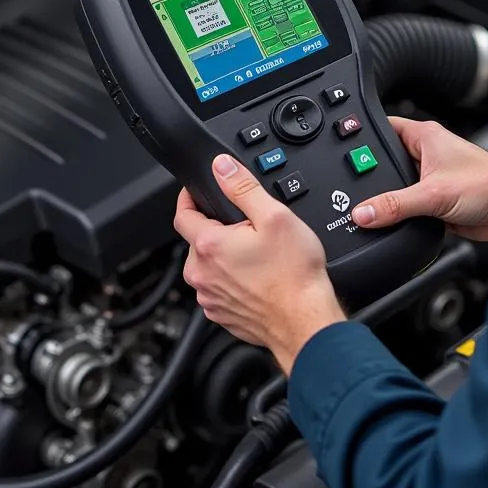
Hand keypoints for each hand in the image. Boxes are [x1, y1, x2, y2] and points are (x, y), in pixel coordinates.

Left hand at [174, 154, 346, 373]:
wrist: (306, 320)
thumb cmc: (294, 275)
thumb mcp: (274, 216)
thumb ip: (243, 187)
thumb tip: (222, 167)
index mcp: (210, 246)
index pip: (182, 214)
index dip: (189, 198)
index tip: (196, 192)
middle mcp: (202, 274)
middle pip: (198, 240)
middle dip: (217, 230)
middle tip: (247, 229)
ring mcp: (210, 298)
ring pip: (208, 266)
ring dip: (224, 257)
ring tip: (256, 256)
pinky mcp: (221, 315)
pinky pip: (218, 289)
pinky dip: (231, 281)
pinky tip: (257, 278)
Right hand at [352, 118, 487, 241]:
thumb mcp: (434, 194)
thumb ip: (396, 205)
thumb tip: (364, 212)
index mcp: (424, 137)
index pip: (382, 128)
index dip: (362, 139)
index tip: (342, 154)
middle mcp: (426, 155)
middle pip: (385, 163)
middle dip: (372, 177)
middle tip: (352, 190)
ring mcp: (431, 179)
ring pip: (397, 188)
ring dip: (390, 200)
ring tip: (374, 209)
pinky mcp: (436, 202)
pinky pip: (409, 208)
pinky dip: (402, 216)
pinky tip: (394, 224)